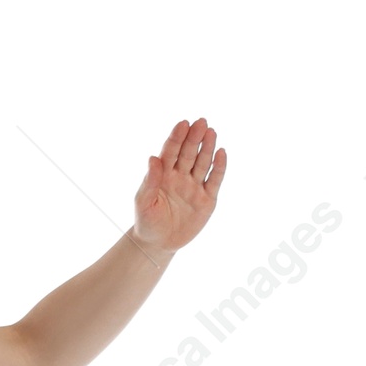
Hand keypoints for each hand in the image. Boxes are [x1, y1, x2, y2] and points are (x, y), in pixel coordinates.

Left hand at [132, 117, 226, 257]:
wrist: (158, 244)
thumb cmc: (147, 221)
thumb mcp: (143, 203)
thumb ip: (149, 181)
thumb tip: (152, 158)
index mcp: (163, 174)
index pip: (170, 152)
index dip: (177, 138)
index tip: (182, 124)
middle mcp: (180, 176)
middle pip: (189, 153)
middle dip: (194, 138)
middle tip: (201, 122)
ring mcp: (195, 186)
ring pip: (203, 163)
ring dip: (207, 148)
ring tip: (211, 132)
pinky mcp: (207, 198)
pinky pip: (215, 180)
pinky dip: (218, 167)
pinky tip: (221, 153)